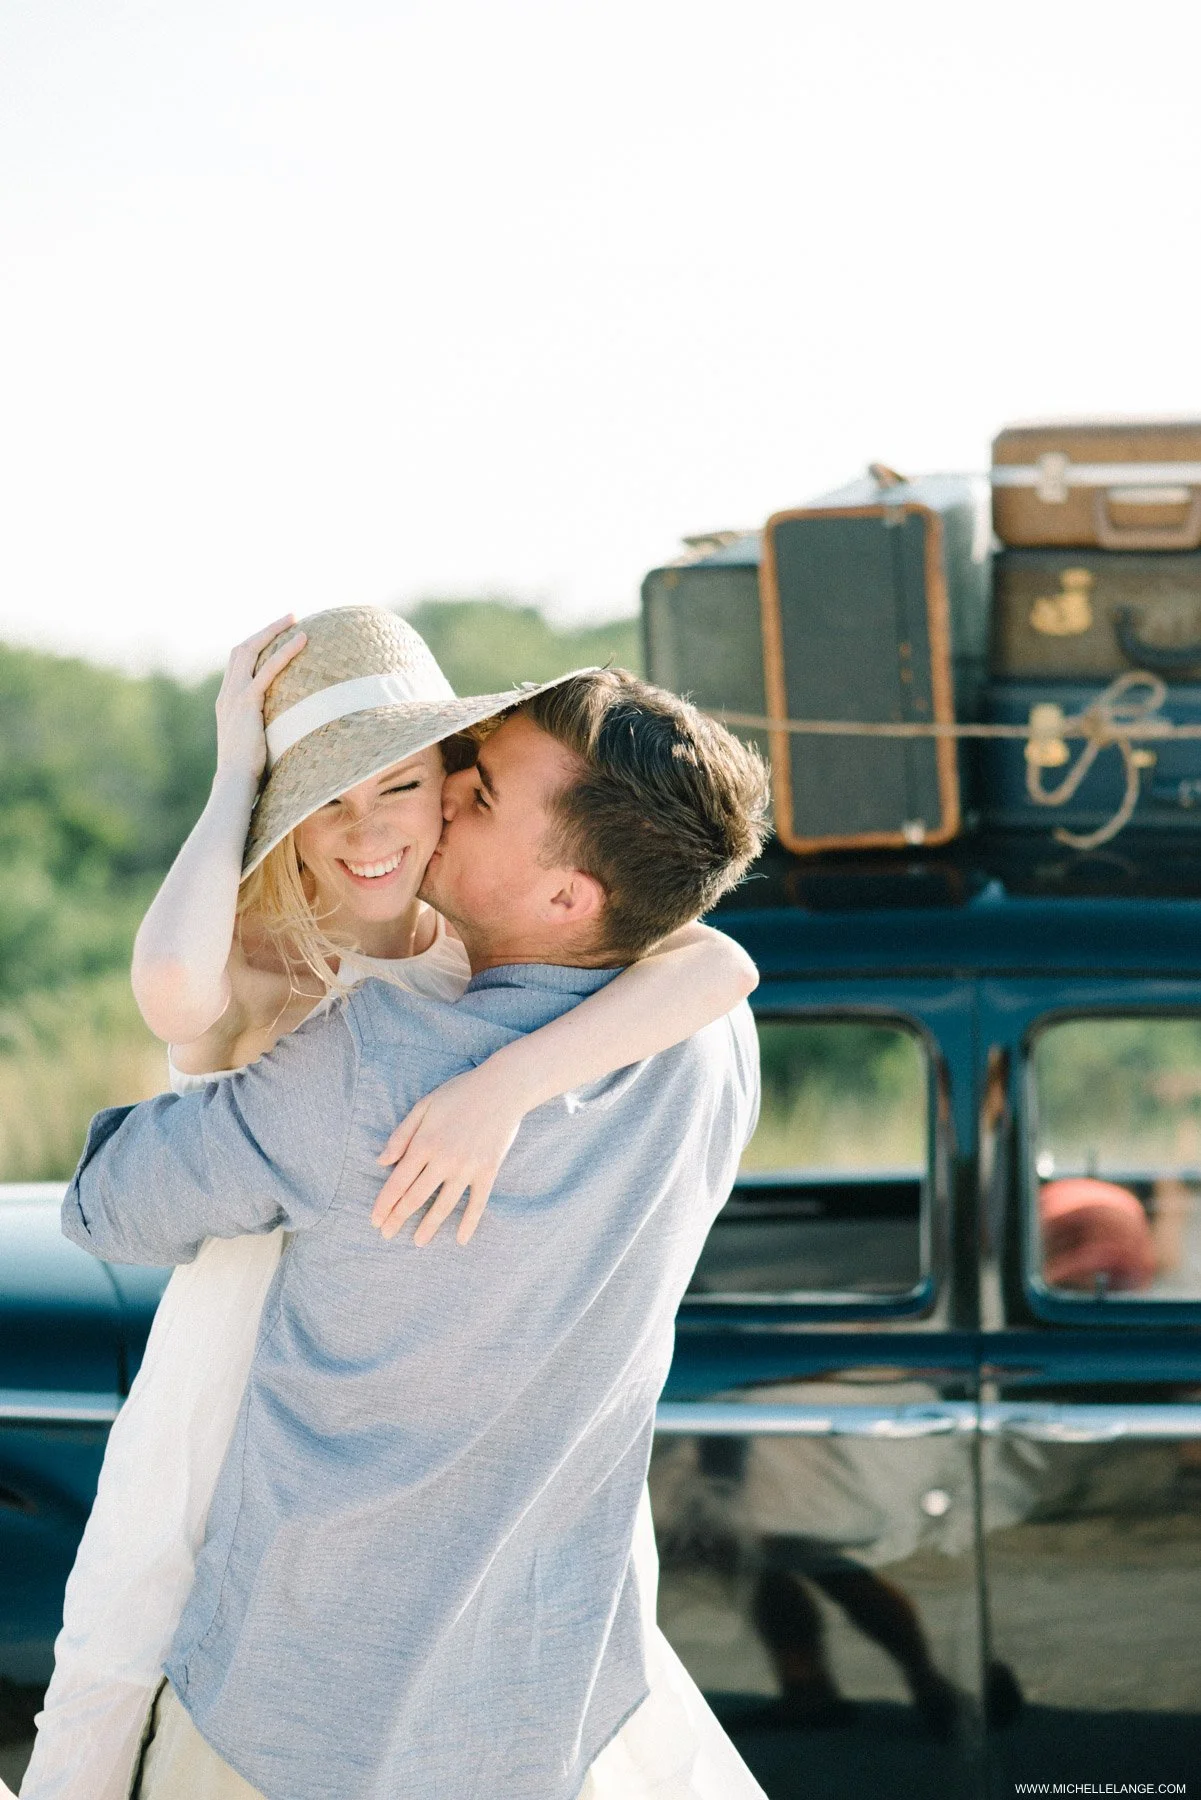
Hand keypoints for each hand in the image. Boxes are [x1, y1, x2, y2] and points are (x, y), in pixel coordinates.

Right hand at [215, 616, 307, 781]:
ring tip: (295, 619)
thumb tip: (291, 733)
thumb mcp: (255, 743)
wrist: (234, 781)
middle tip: (289, 618)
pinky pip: (267, 669)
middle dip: (264, 631)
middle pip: (241, 649)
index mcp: (226, 702)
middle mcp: (226, 694)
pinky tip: (302, 640)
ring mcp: (234, 697)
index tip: (275, 636)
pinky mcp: (246, 703)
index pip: (237, 664)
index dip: (255, 646)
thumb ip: (265, 731)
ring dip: (273, 631)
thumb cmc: (248, 771)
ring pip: (251, 651)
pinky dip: (284, 652)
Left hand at [371, 1066, 525, 1245]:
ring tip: (418, 1242)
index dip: (384, 1203)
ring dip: (429, 1226)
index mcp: (424, 1143)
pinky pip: (477, 1203)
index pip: (398, 1182)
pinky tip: (461, 1239)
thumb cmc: (459, 1093)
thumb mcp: (424, 1106)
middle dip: (398, 1218)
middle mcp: (444, 1160)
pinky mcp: (488, 1171)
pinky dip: (469, 1223)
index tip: (375, 1220)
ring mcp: (467, 1168)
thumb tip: (380, 1162)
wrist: (503, 1088)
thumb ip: (401, 1135)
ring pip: (444, 1205)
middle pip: (416, 1197)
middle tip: (387, 1235)